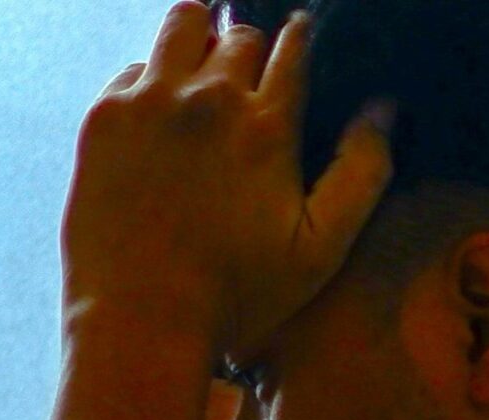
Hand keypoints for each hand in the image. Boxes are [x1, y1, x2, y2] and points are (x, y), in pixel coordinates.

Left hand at [60, 4, 394, 361]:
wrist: (141, 321)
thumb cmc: (235, 296)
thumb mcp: (319, 250)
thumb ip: (361, 173)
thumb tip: (383, 109)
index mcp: (268, 125)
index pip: (294, 46)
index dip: (299, 43)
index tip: (296, 51)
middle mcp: (210, 98)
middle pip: (239, 36)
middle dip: (247, 56)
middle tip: (243, 93)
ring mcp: (151, 101)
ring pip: (183, 25)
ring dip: (197, 44)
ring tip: (197, 81)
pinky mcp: (105, 118)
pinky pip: (133, 71)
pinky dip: (147, 86)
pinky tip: (154, 127)